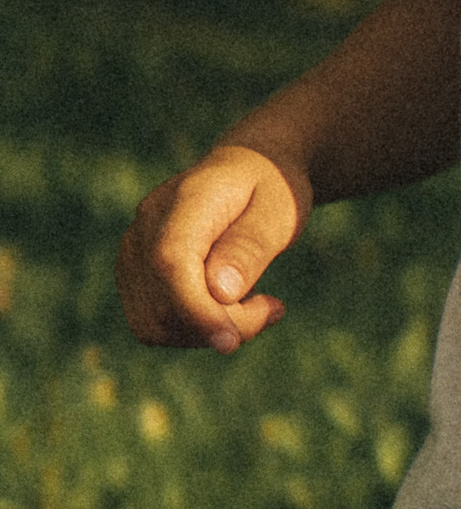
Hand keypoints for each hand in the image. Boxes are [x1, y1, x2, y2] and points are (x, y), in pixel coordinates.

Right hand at [116, 142, 310, 351]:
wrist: (250, 169)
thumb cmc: (271, 188)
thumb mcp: (280, 211)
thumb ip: (249, 247)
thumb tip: (219, 292)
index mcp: (185, 200)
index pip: (171, 262)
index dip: (197, 309)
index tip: (235, 339)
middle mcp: (146, 225)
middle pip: (164, 302)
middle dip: (222, 324)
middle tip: (272, 310)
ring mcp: (133, 250)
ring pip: (154, 323)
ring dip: (208, 333)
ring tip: (257, 309)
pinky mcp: (135, 274)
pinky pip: (153, 323)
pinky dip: (192, 330)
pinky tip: (230, 311)